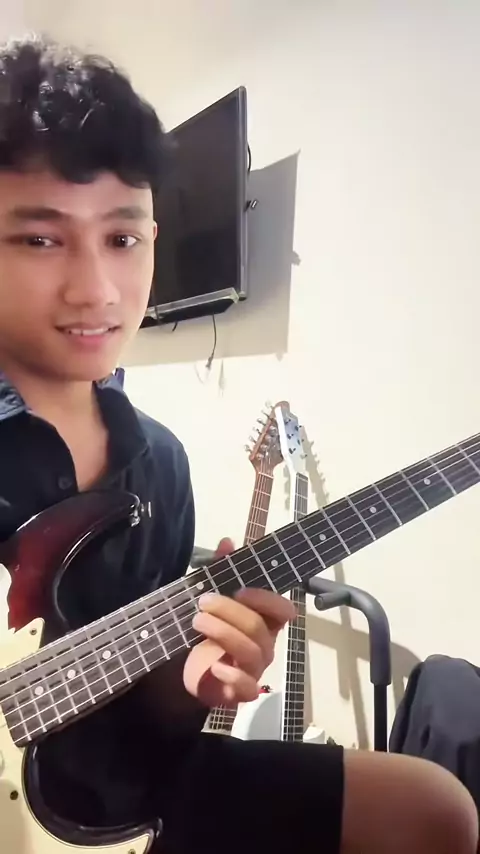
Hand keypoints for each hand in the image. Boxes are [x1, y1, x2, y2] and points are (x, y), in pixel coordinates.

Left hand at [183, 538, 295, 706]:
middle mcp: (263, 645)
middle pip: (259, 627)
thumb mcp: (209, 601)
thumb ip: (219, 571)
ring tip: (196, 622)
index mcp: (262, 623)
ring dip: (224, 633)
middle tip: (203, 602)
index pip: (282, 610)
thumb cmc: (202, 634)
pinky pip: (246, 687)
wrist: (181, 674)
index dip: (266, 599)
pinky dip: (232, 676)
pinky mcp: (238, 692)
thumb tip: (227, 542)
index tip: (240, 590)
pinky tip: (214, 667)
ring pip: (251, 651)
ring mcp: (253, 670)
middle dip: (231, 611)